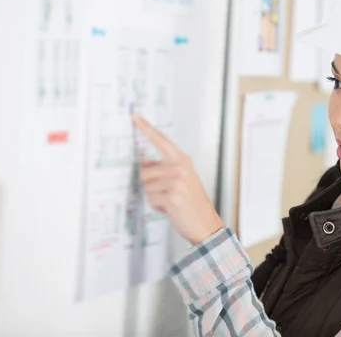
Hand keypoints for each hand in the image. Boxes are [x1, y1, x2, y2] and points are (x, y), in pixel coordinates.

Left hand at [131, 114, 224, 245]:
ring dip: (154, 197)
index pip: (161, 140)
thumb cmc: (192, 203)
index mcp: (182, 160)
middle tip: (165, 194)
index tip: (135, 116)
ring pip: (146, 186)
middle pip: (145, 170)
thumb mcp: (181, 180)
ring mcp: (177, 181)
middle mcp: (180, 167)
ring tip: (170, 202)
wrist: (206, 224)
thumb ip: (163, 169)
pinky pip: (151, 198)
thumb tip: (143, 162)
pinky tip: (170, 208)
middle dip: (150, 185)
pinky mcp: (173, 195)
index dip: (146, 128)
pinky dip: (157, 206)